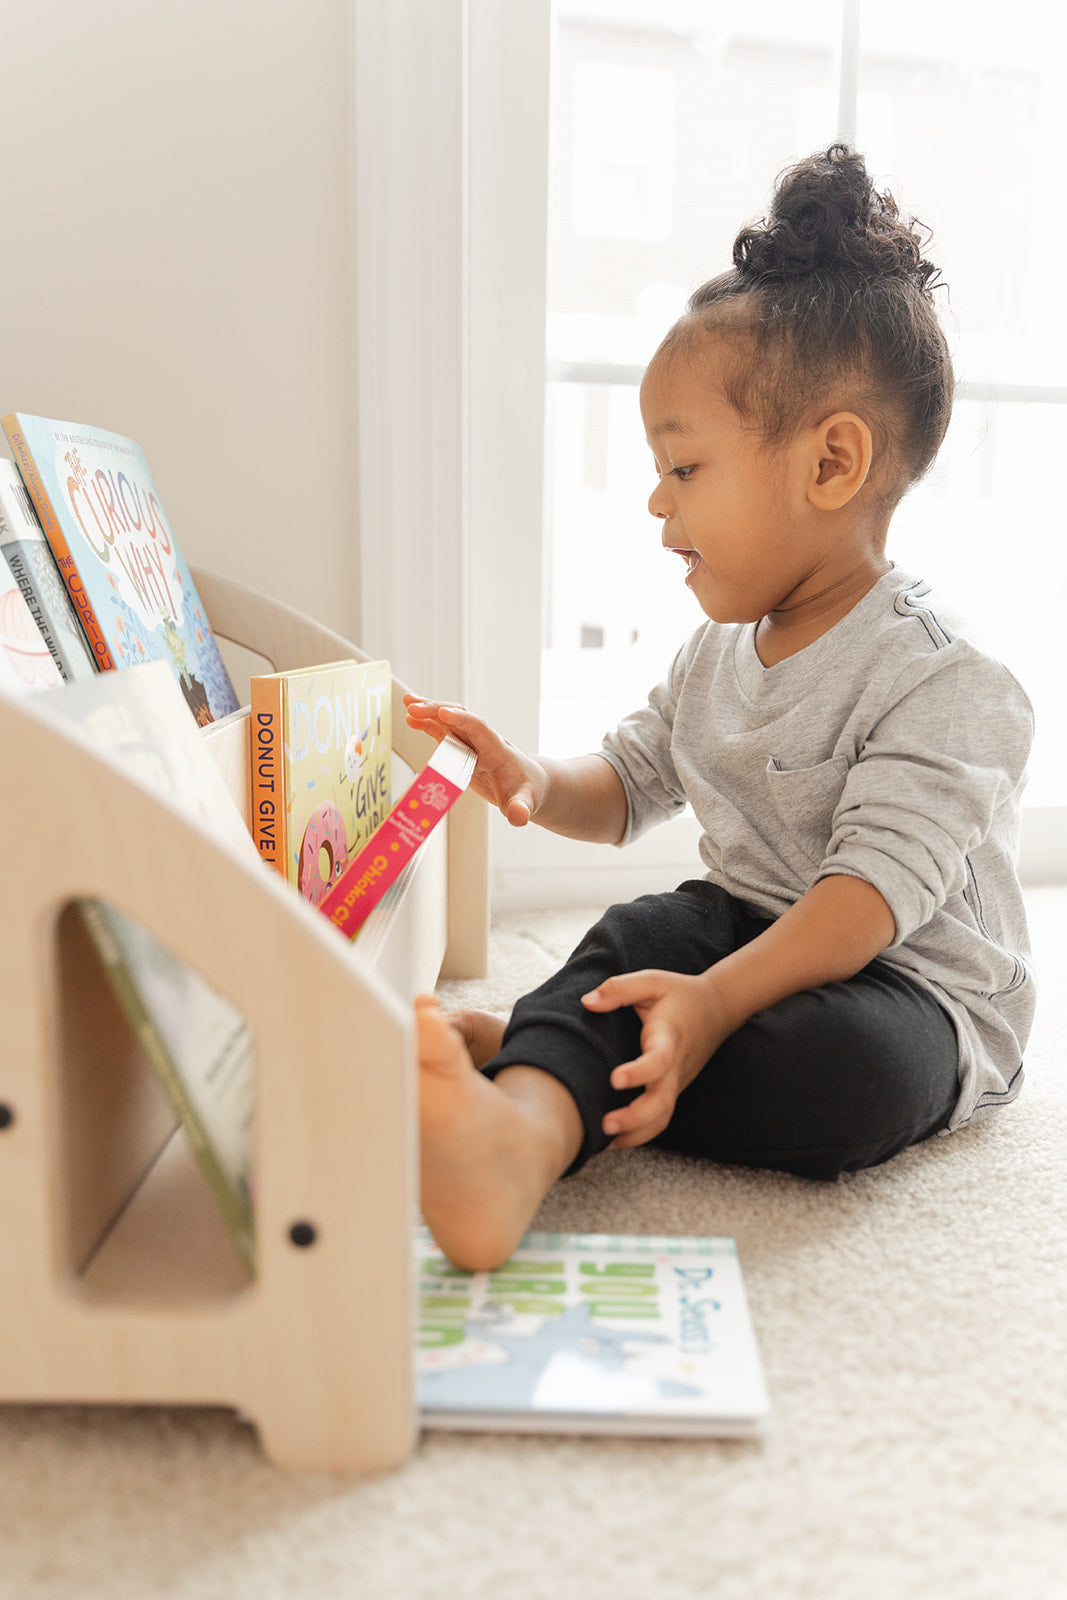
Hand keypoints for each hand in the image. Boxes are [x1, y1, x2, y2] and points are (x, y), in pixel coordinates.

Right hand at [403, 694, 546, 827]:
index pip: (480, 730)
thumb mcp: (526, 801)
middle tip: (413, 707)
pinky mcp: (463, 749)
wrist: (529, 782)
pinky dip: (427, 725)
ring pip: (449, 721)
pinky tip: (411, 720)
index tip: (444, 713)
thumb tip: (518, 816)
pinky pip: (444, 732)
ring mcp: (472, 743)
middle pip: (460, 718)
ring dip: (429, 711)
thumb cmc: (528, 790)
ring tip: (407, 703)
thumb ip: (521, 808)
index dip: (462, 721)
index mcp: (498, 751)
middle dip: (437, 710)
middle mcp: (483, 741)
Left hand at [581, 968, 729, 1148]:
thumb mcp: (653, 981)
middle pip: (664, 1101)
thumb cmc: (679, 994)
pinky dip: (639, 1134)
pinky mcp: (673, 1090)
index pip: (660, 1059)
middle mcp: (676, 1065)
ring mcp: (676, 1081)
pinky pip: (660, 1117)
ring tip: (605, 1140)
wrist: (718, 1010)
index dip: (640, 1071)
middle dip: (636, 1118)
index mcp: (669, 1036)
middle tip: (605, 1124)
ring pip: (663, 1117)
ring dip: (637, 1133)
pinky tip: (612, 1142)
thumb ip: (620, 988)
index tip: (615, 1079)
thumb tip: (588, 1003)